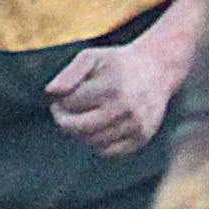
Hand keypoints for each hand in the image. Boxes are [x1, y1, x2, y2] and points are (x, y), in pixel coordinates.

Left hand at [45, 33, 188, 157]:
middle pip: (77, 127)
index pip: (70, 104)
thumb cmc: (117, 63)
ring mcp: (136, 125)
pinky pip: (108, 151)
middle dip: (63, 120)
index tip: (62, 95)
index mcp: (112, 87)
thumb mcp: (92, 57)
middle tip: (61, 112)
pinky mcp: (142, 137)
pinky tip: (96, 128)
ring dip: (79, 132)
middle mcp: (126, 108)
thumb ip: (69, 73)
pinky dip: (96, 143)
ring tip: (81, 117)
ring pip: (92, 141)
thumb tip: (50, 92)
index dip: (59, 100)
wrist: (158, 69)